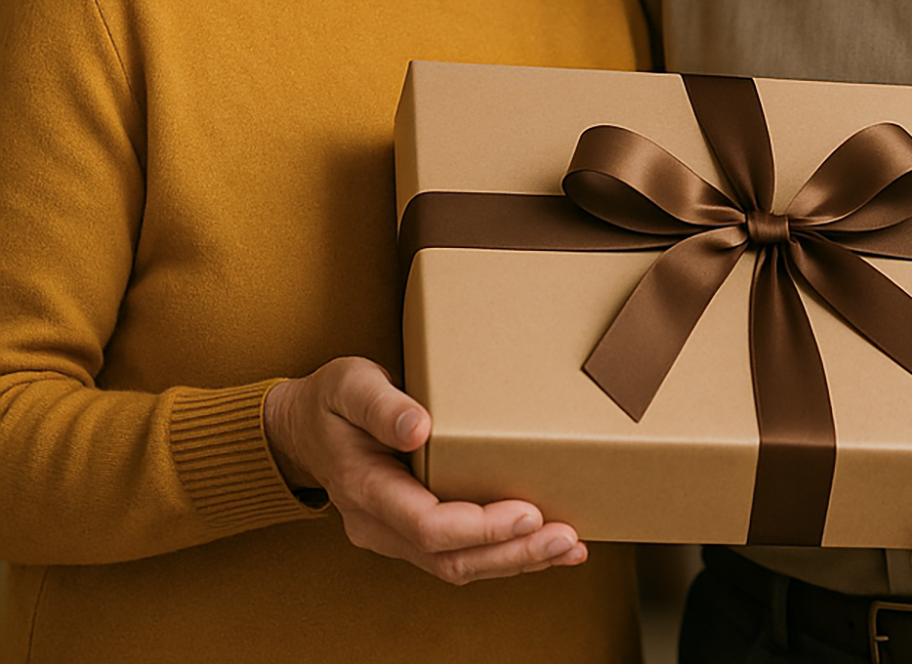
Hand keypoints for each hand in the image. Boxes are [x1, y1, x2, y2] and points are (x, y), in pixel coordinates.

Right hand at [263, 356, 586, 584]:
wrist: (303, 429)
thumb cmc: (332, 401)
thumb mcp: (349, 385)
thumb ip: (381, 405)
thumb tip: (417, 427)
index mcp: (363, 488)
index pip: (427, 525)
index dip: (480, 526)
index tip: (527, 511)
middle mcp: (378, 524)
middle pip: (449, 559)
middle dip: (511, 553)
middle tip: (564, 538)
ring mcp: (394, 534)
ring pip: (457, 566)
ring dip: (515, 561)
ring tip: (568, 547)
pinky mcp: (412, 532)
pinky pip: (459, 554)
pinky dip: (503, 554)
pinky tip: (543, 545)